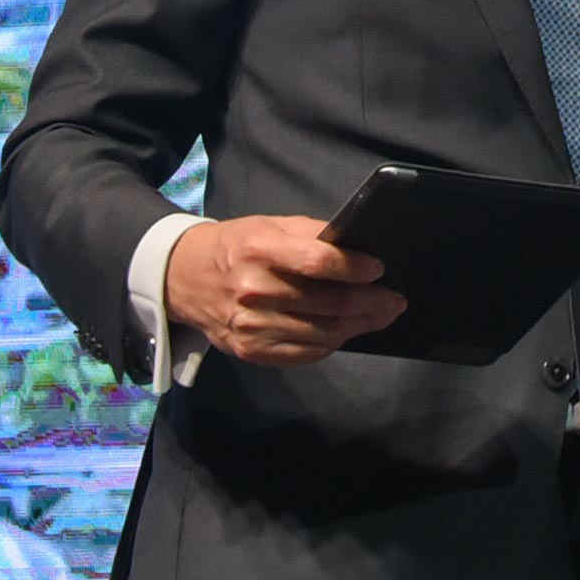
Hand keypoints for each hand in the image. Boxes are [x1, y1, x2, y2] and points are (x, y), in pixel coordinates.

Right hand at [162, 215, 405, 366]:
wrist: (185, 278)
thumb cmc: (237, 246)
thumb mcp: (270, 226)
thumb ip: (311, 236)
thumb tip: (357, 250)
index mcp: (259, 250)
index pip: (318, 262)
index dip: (354, 268)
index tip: (379, 269)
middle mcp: (254, 291)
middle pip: (327, 304)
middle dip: (370, 303)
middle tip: (394, 300)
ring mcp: (251, 327)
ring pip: (321, 334)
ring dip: (358, 326)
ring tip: (379, 316)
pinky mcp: (250, 351)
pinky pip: (304, 354)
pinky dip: (331, 343)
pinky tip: (346, 331)